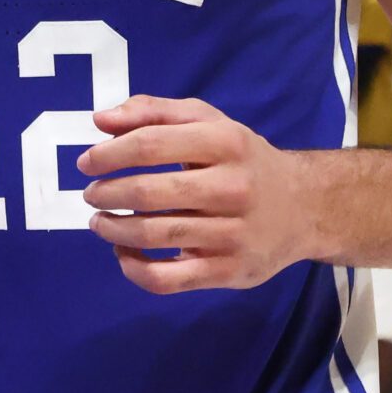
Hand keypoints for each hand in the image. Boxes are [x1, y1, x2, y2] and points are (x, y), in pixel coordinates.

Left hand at [77, 96, 305, 294]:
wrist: (304, 207)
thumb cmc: (242, 160)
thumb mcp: (208, 122)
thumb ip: (154, 113)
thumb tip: (100, 121)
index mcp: (225, 141)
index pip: (150, 143)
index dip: (109, 154)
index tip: (87, 163)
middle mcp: (232, 187)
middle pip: (148, 192)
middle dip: (106, 193)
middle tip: (91, 194)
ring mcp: (233, 233)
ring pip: (153, 235)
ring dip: (113, 229)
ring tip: (100, 222)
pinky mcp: (229, 271)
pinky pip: (167, 279)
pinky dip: (133, 268)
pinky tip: (124, 253)